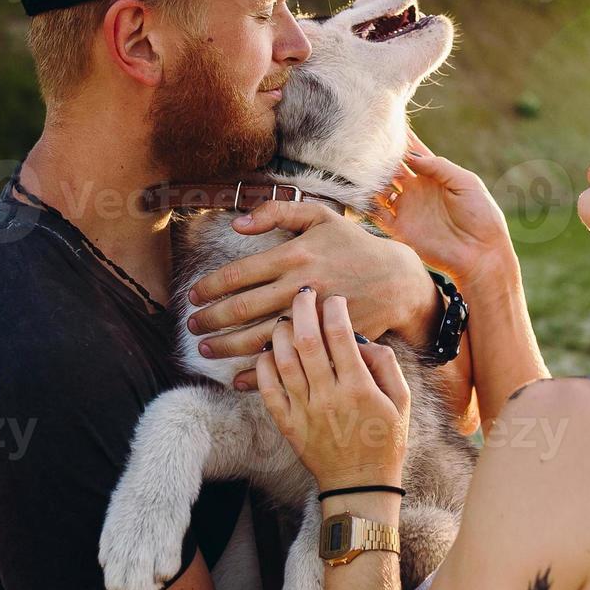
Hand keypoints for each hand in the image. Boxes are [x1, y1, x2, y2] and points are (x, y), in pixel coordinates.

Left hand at [186, 200, 438, 379]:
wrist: (398, 280)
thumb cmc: (354, 245)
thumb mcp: (320, 215)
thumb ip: (277, 211)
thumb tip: (236, 222)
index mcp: (296, 255)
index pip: (239, 273)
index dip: (210, 286)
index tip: (193, 296)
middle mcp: (301, 286)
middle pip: (244, 308)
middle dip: (212, 319)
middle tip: (192, 326)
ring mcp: (314, 317)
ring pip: (260, 336)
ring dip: (227, 346)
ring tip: (204, 349)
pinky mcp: (326, 340)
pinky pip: (288, 359)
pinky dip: (260, 373)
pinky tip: (237, 377)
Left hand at [255, 289, 409, 490]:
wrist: (359, 485)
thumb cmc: (384, 440)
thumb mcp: (402, 401)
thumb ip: (386, 365)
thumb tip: (363, 340)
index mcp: (359, 388)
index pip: (341, 335)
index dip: (334, 309)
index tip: (334, 299)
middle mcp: (328, 396)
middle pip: (306, 340)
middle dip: (302, 308)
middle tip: (304, 293)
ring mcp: (304, 411)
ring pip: (282, 360)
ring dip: (281, 333)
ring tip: (287, 320)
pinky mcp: (287, 424)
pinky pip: (266, 388)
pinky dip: (263, 365)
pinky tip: (269, 351)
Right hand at [371, 129, 514, 287]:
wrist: (480, 253)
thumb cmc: (481, 215)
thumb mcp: (466, 183)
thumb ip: (439, 167)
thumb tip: (411, 156)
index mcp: (434, 176)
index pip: (412, 152)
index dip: (400, 139)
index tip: (385, 123)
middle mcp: (416, 190)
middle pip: (391, 168)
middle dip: (379, 155)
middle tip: (364, 141)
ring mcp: (407, 209)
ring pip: (379, 188)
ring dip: (369, 177)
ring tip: (356, 163)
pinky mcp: (400, 229)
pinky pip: (376, 214)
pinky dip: (365, 203)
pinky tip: (356, 191)